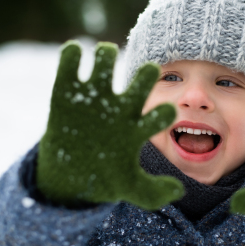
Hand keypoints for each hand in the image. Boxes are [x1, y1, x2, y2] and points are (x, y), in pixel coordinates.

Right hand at [37, 41, 183, 209]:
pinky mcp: (65, 93)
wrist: (67, 177)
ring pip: (106, 63)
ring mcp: (93, 98)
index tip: (170, 113)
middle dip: (147, 74)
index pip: (160, 115)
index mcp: (136, 127)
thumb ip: (154, 192)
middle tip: (150, 71)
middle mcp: (119, 107)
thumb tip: (179, 192)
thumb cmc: (105, 178)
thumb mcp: (130, 188)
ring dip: (108, 54)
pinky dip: (72, 55)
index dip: (165, 113)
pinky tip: (75, 53)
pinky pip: (70, 65)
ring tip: (107, 54)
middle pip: (141, 81)